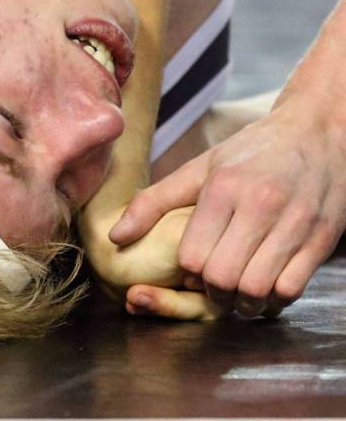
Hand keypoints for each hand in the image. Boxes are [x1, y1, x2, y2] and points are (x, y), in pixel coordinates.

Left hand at [109, 103, 345, 316]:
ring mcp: (296, 222)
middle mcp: (261, 204)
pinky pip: (292, 288)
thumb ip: (153, 202)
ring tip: (236, 294)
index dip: (186, 272)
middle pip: (223, 276)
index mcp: (223, 186)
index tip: (190, 270)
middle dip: (212, 293)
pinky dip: (273, 300)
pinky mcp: (322, 238)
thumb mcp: (199, 168)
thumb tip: (114, 237)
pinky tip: (265, 290)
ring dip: (242, 302)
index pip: (192, 255)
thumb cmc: (250, 153)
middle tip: (212, 288)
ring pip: (258, 288)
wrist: (317, 134)